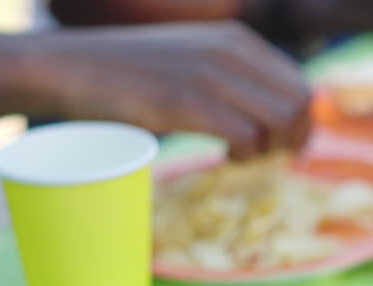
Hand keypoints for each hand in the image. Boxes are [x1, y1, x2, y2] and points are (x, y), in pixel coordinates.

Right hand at [39, 21, 310, 159]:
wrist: (70, 69)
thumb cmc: (129, 74)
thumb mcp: (190, 60)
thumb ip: (229, 75)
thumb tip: (271, 113)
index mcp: (237, 40)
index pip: (300, 83)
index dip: (300, 122)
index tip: (278, 144)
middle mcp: (231, 51)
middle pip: (301, 103)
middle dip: (293, 139)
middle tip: (264, 157)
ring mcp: (210, 75)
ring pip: (281, 120)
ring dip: (269, 150)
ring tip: (240, 158)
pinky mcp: (188, 102)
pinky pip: (247, 137)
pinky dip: (244, 156)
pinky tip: (224, 159)